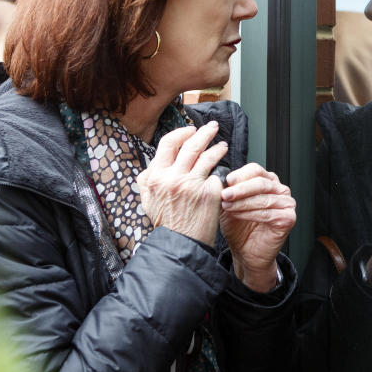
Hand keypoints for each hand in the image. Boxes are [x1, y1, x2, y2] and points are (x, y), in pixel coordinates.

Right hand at [136, 121, 226, 244]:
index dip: (182, 133)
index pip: (168, 143)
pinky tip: (224, 174)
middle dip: (205, 133)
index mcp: (155, 176)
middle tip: (213, 127)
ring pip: (208, 157)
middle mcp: (173, 178)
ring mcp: (192, 185)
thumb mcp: (148, 199)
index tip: (191, 131)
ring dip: (217, 148)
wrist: (180, 245)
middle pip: (191, 145)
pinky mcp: (209, 193)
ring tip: (223, 146)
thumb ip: (149, 177)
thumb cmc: (166, 223)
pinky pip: (216, 176)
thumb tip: (156, 160)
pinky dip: (219, 174)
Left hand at [220, 163, 295, 291]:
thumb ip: (228, 191)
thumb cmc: (239, 228)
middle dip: (240, 188)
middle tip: (225, 194)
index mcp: (267, 182)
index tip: (226, 181)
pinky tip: (237, 215)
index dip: (240, 174)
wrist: (246, 253)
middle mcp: (280, 190)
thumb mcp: (229, 204)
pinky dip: (250, 213)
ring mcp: (287, 204)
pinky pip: (268, 213)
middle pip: (261, 182)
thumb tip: (220, 178)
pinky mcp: (288, 219)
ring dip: (243, 202)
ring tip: (227, 206)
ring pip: (264, 198)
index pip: (256, 170)